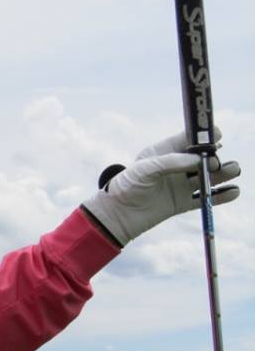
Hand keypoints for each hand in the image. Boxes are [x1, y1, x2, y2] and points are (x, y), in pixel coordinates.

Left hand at [81, 128, 240, 245]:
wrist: (117, 214)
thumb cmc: (126, 186)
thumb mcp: (145, 169)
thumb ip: (171, 162)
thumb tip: (198, 159)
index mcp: (164, 152)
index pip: (189, 140)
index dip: (204, 137)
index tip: (218, 136)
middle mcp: (175, 167)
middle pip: (202, 158)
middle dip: (214, 157)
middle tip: (215, 163)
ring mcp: (179, 185)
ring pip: (207, 177)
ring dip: (222, 173)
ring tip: (233, 170)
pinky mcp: (181, 203)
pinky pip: (205, 198)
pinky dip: (220, 196)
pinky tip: (234, 191)